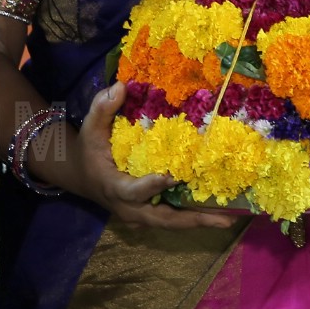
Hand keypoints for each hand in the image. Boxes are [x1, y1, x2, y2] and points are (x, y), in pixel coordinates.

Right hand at [74, 83, 232, 230]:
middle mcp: (128, 207)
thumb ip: (103, 107)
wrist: (80, 176)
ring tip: (229, 219)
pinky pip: (172, 218)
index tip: (171, 178)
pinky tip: (219, 212)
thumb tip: (121, 86)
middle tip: (223, 219)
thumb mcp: (91, 127)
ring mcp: (139, 215)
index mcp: (113, 186)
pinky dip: (193, 217)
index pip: (132, 191)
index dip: (150, 187)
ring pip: (170, 223)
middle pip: (161, 218)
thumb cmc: (89, 150)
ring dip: (198, 221)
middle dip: (191, 219)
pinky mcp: (148, 214)